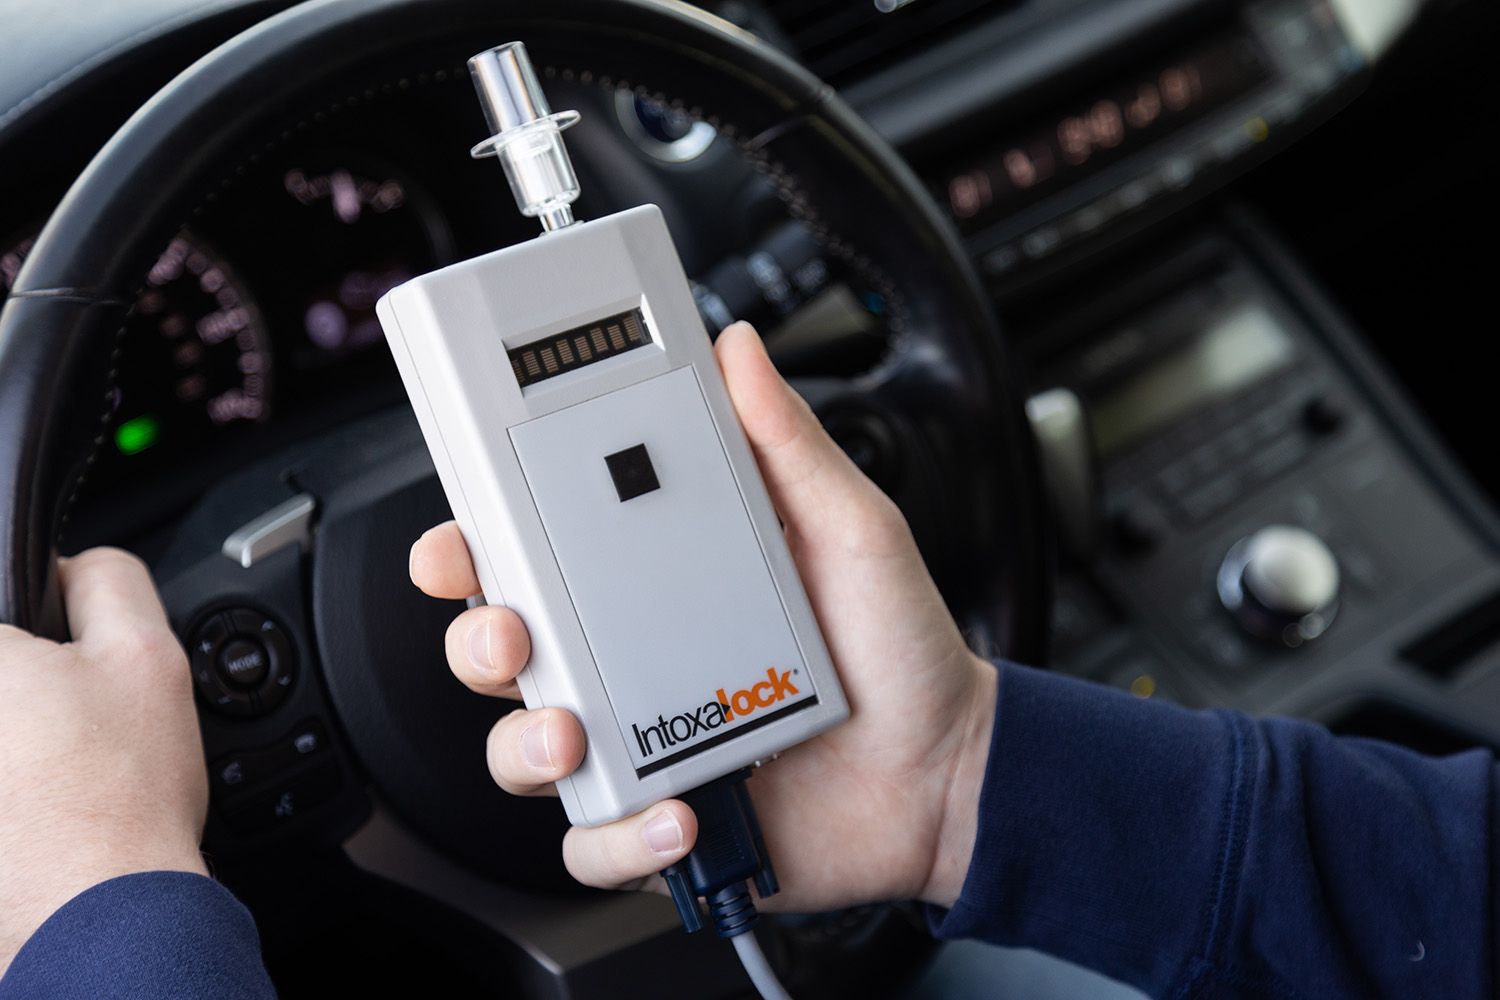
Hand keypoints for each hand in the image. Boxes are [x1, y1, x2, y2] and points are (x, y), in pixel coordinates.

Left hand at [0, 548, 208, 972]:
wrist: (96, 915)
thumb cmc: (118, 798)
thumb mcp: (146, 654)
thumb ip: (107, 580)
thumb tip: (70, 566)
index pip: (7, 595)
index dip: (45, 626)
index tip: (65, 664)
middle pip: (13, 679)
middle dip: (31, 690)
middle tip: (72, 726)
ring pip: (11, 729)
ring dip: (24, 744)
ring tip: (55, 778)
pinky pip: (6, 781)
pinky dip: (16, 791)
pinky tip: (33, 814)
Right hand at [409, 322, 995, 911]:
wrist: (944, 767)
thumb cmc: (892, 646)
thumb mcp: (848, 528)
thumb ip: (788, 444)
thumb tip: (740, 352)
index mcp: (655, 582)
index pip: (537, 554)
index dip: (477, 546)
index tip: (463, 537)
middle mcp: (630, 661)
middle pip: (503, 649)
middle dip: (478, 640)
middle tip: (511, 636)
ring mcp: (641, 744)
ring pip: (523, 752)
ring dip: (527, 746)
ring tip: (579, 737)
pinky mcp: (660, 823)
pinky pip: (596, 842)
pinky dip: (619, 838)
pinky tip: (678, 814)